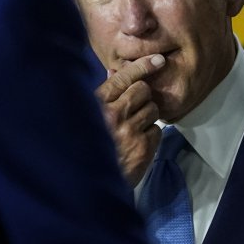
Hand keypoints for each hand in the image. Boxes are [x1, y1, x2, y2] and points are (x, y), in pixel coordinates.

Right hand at [96, 54, 165, 185]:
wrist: (88, 183)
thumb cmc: (85, 145)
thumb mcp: (87, 115)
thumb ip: (103, 94)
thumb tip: (115, 71)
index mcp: (96, 104)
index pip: (123, 77)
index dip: (142, 66)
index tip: (157, 60)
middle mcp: (112, 115)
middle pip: (143, 90)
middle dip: (142, 97)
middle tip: (134, 108)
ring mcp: (128, 132)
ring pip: (153, 109)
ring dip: (147, 116)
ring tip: (133, 127)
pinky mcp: (142, 148)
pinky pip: (157, 130)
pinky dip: (150, 135)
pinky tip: (136, 142)